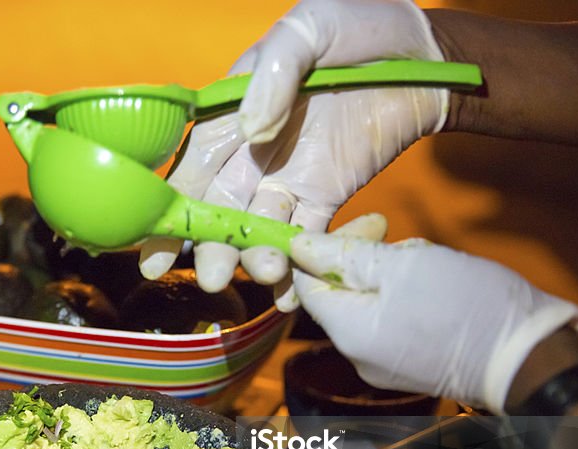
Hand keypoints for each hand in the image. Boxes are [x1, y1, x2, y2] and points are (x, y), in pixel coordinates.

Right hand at [140, 0, 447, 308]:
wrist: (426, 52)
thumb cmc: (360, 24)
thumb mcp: (308, 28)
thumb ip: (273, 74)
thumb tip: (252, 132)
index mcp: (232, 112)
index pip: (191, 167)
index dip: (169, 210)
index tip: (151, 253)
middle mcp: (251, 151)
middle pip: (219, 208)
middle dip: (211, 246)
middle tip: (211, 279)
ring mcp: (288, 176)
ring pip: (261, 227)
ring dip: (256, 257)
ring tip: (265, 277)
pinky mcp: (327, 194)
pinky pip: (308, 236)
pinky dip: (299, 264)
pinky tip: (290, 293)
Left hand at [289, 231, 577, 412]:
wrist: (531, 358)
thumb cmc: (468, 306)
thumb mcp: (404, 266)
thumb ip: (346, 257)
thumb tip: (299, 248)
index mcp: (348, 334)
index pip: (307, 285)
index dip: (326, 248)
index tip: (369, 224)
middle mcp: (358, 356)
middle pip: (339, 295)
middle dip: (364, 258)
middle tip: (400, 237)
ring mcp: (385, 365)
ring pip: (368, 304)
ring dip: (389, 273)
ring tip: (427, 261)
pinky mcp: (412, 364)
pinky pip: (392, 321)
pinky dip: (405, 295)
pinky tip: (437, 283)